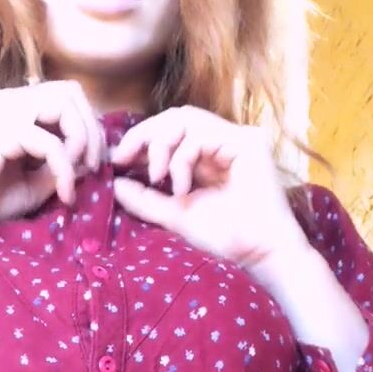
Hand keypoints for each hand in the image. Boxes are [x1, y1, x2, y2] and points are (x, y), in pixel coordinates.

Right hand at [0, 80, 106, 258]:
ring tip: (78, 179)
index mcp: (13, 108)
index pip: (66, 97)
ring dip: (83, 142)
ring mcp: (3, 111)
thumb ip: (61, 167)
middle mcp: (8, 101)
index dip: (87, 127)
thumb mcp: (31, 184)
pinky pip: (52, 143)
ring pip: (66, 105)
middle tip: (93, 168)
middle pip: (72, 92)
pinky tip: (64, 196)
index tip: (89, 166)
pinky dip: (66, 170)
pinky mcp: (1, 131)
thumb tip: (93, 161)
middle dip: (92, 130)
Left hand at [110, 106, 310, 271]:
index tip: (117, 159)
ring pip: (186, 119)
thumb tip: (114, 184)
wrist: (258, 255)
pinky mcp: (249, 142)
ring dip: (162, 146)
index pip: (170, 129)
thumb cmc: (224, 237)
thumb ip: (146, 199)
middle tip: (125, 158)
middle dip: (144, 134)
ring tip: (157, 177)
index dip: (140, 137)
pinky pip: (202, 135)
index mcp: (208, 154)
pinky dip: (182, 159)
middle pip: (175, 117)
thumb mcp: (174, 215)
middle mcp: (224, 140)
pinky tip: (181, 187)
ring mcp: (238, 138)